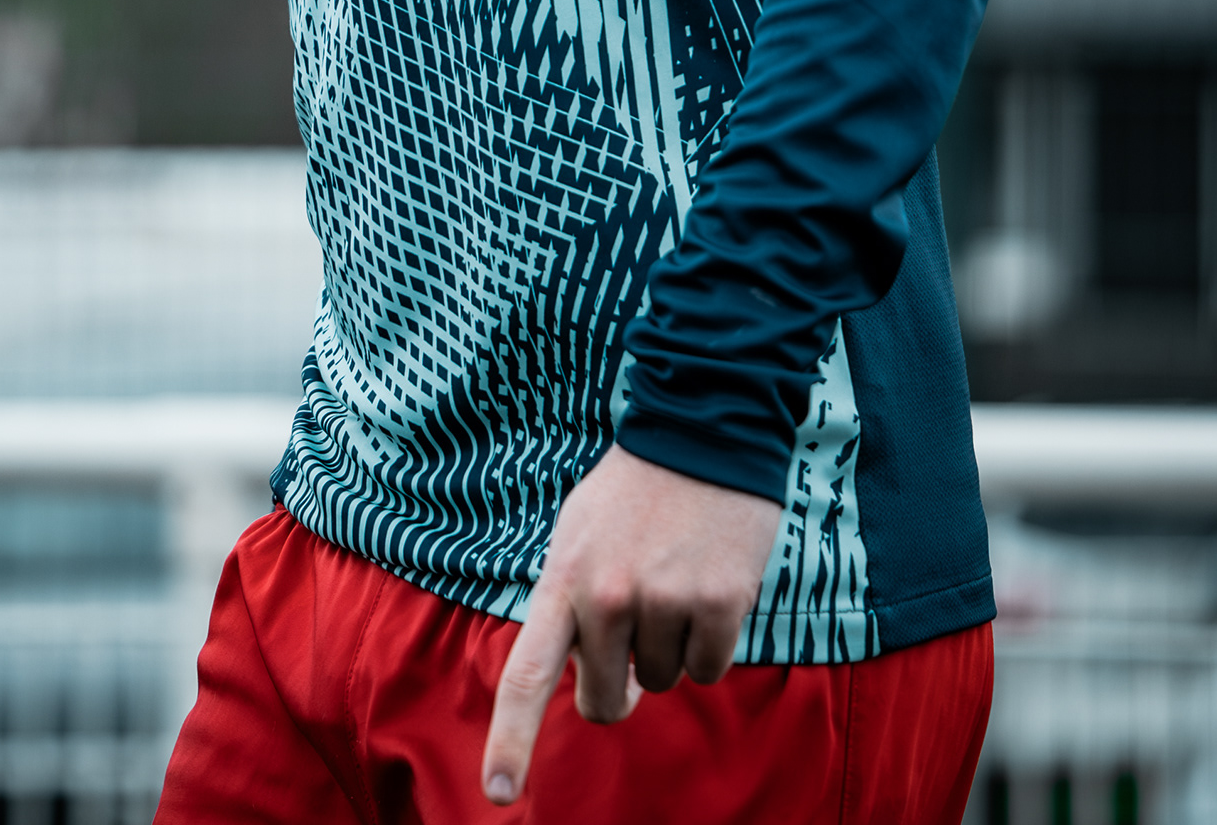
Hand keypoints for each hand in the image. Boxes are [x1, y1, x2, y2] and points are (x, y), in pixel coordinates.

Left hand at [479, 444, 780, 804]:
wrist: (701, 429)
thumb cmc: (633, 490)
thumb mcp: (577, 534)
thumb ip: (569, 602)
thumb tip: (588, 678)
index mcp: (563, 579)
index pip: (525, 674)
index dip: (509, 742)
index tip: (498, 796)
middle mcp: (608, 597)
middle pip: (602, 699)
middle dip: (616, 685)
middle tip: (633, 627)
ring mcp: (664, 601)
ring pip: (661, 682)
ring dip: (668, 646)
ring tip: (672, 576)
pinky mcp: (719, 603)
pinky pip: (709, 669)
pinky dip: (711, 642)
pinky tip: (708, 583)